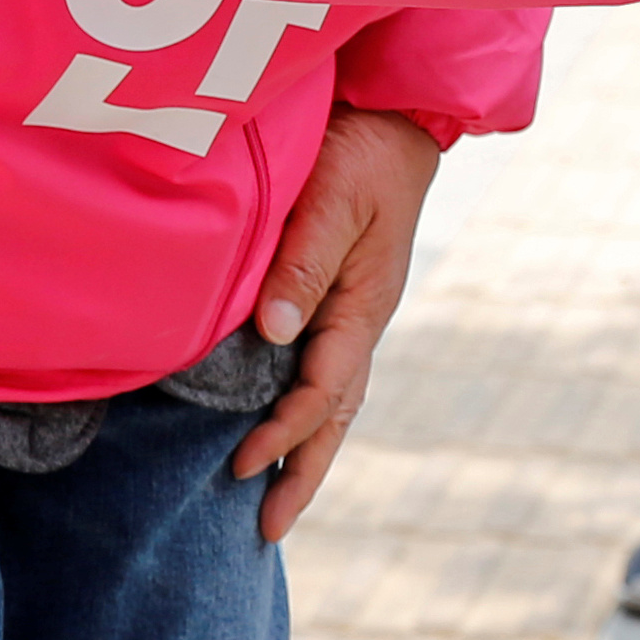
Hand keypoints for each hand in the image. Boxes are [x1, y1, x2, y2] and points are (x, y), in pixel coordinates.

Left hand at [227, 105, 442, 537]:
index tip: (243, 467)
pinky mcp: (341, 291)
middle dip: (305, 473)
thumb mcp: (336, 199)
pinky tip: (280, 419)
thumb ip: (305, 262)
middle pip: (337, 413)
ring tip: (277, 496)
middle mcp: (363, 316)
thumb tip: (274, 333)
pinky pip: (324, 366)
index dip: (284, 432)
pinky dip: (306, 406)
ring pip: (334, 396)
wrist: (397, 107)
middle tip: (269, 532)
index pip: (323, 388)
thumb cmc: (363, 146)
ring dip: (307, 448)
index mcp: (365, 304)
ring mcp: (355, 307)